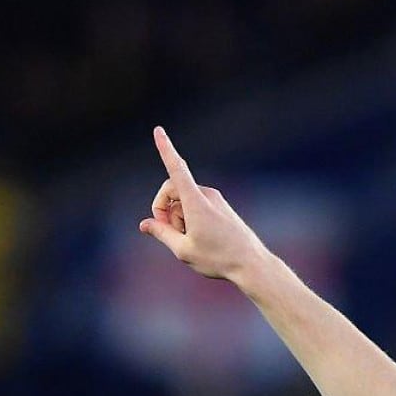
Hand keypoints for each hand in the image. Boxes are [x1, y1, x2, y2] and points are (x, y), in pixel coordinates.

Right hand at [137, 126, 271, 284]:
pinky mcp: (219, 206)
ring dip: (177, 216)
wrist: (251, 264)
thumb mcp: (183, 249)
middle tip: (167, 232)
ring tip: (188, 239)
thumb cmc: (218, 258)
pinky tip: (197, 237)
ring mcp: (215, 199)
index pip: (176, 170)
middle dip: (163, 208)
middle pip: (172, 189)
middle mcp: (206, 195)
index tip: (158, 130)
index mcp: (196, 202)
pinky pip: (195, 204)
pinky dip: (188, 217)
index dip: (165, 149)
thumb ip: (161, 233)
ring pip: (183, 200)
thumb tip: (144, 224)